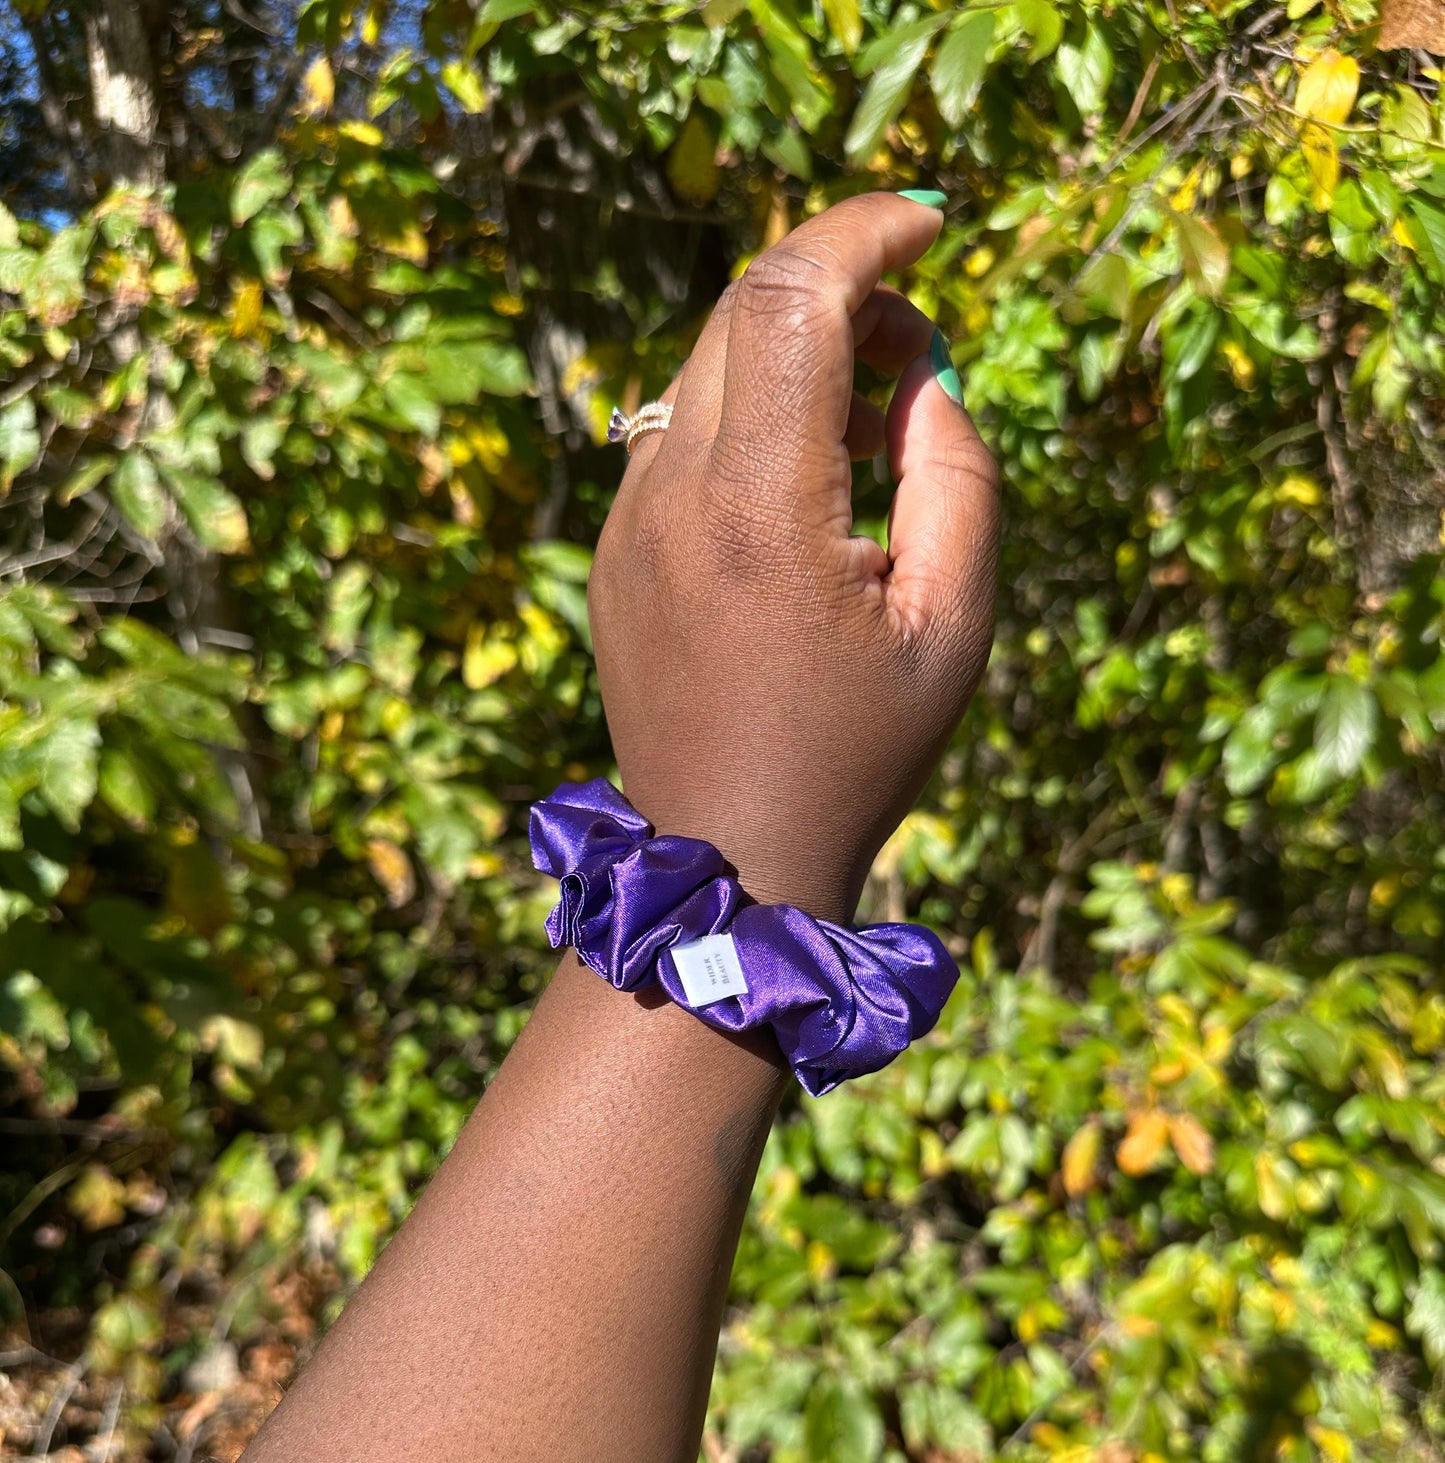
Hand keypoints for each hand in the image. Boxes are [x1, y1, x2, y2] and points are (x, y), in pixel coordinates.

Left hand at [589, 193, 999, 922]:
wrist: (728, 855)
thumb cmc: (856, 752)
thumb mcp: (953, 622)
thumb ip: (954, 473)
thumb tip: (921, 376)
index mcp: (756, 508)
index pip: (788, 296)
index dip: (865, 229)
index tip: (934, 222)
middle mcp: (668, 496)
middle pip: (740, 310)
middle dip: (842, 293)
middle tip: (916, 362)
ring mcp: (626, 521)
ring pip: (704, 367)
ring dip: (795, 360)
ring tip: (870, 444)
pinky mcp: (613, 548)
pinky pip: (680, 435)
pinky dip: (750, 419)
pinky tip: (805, 496)